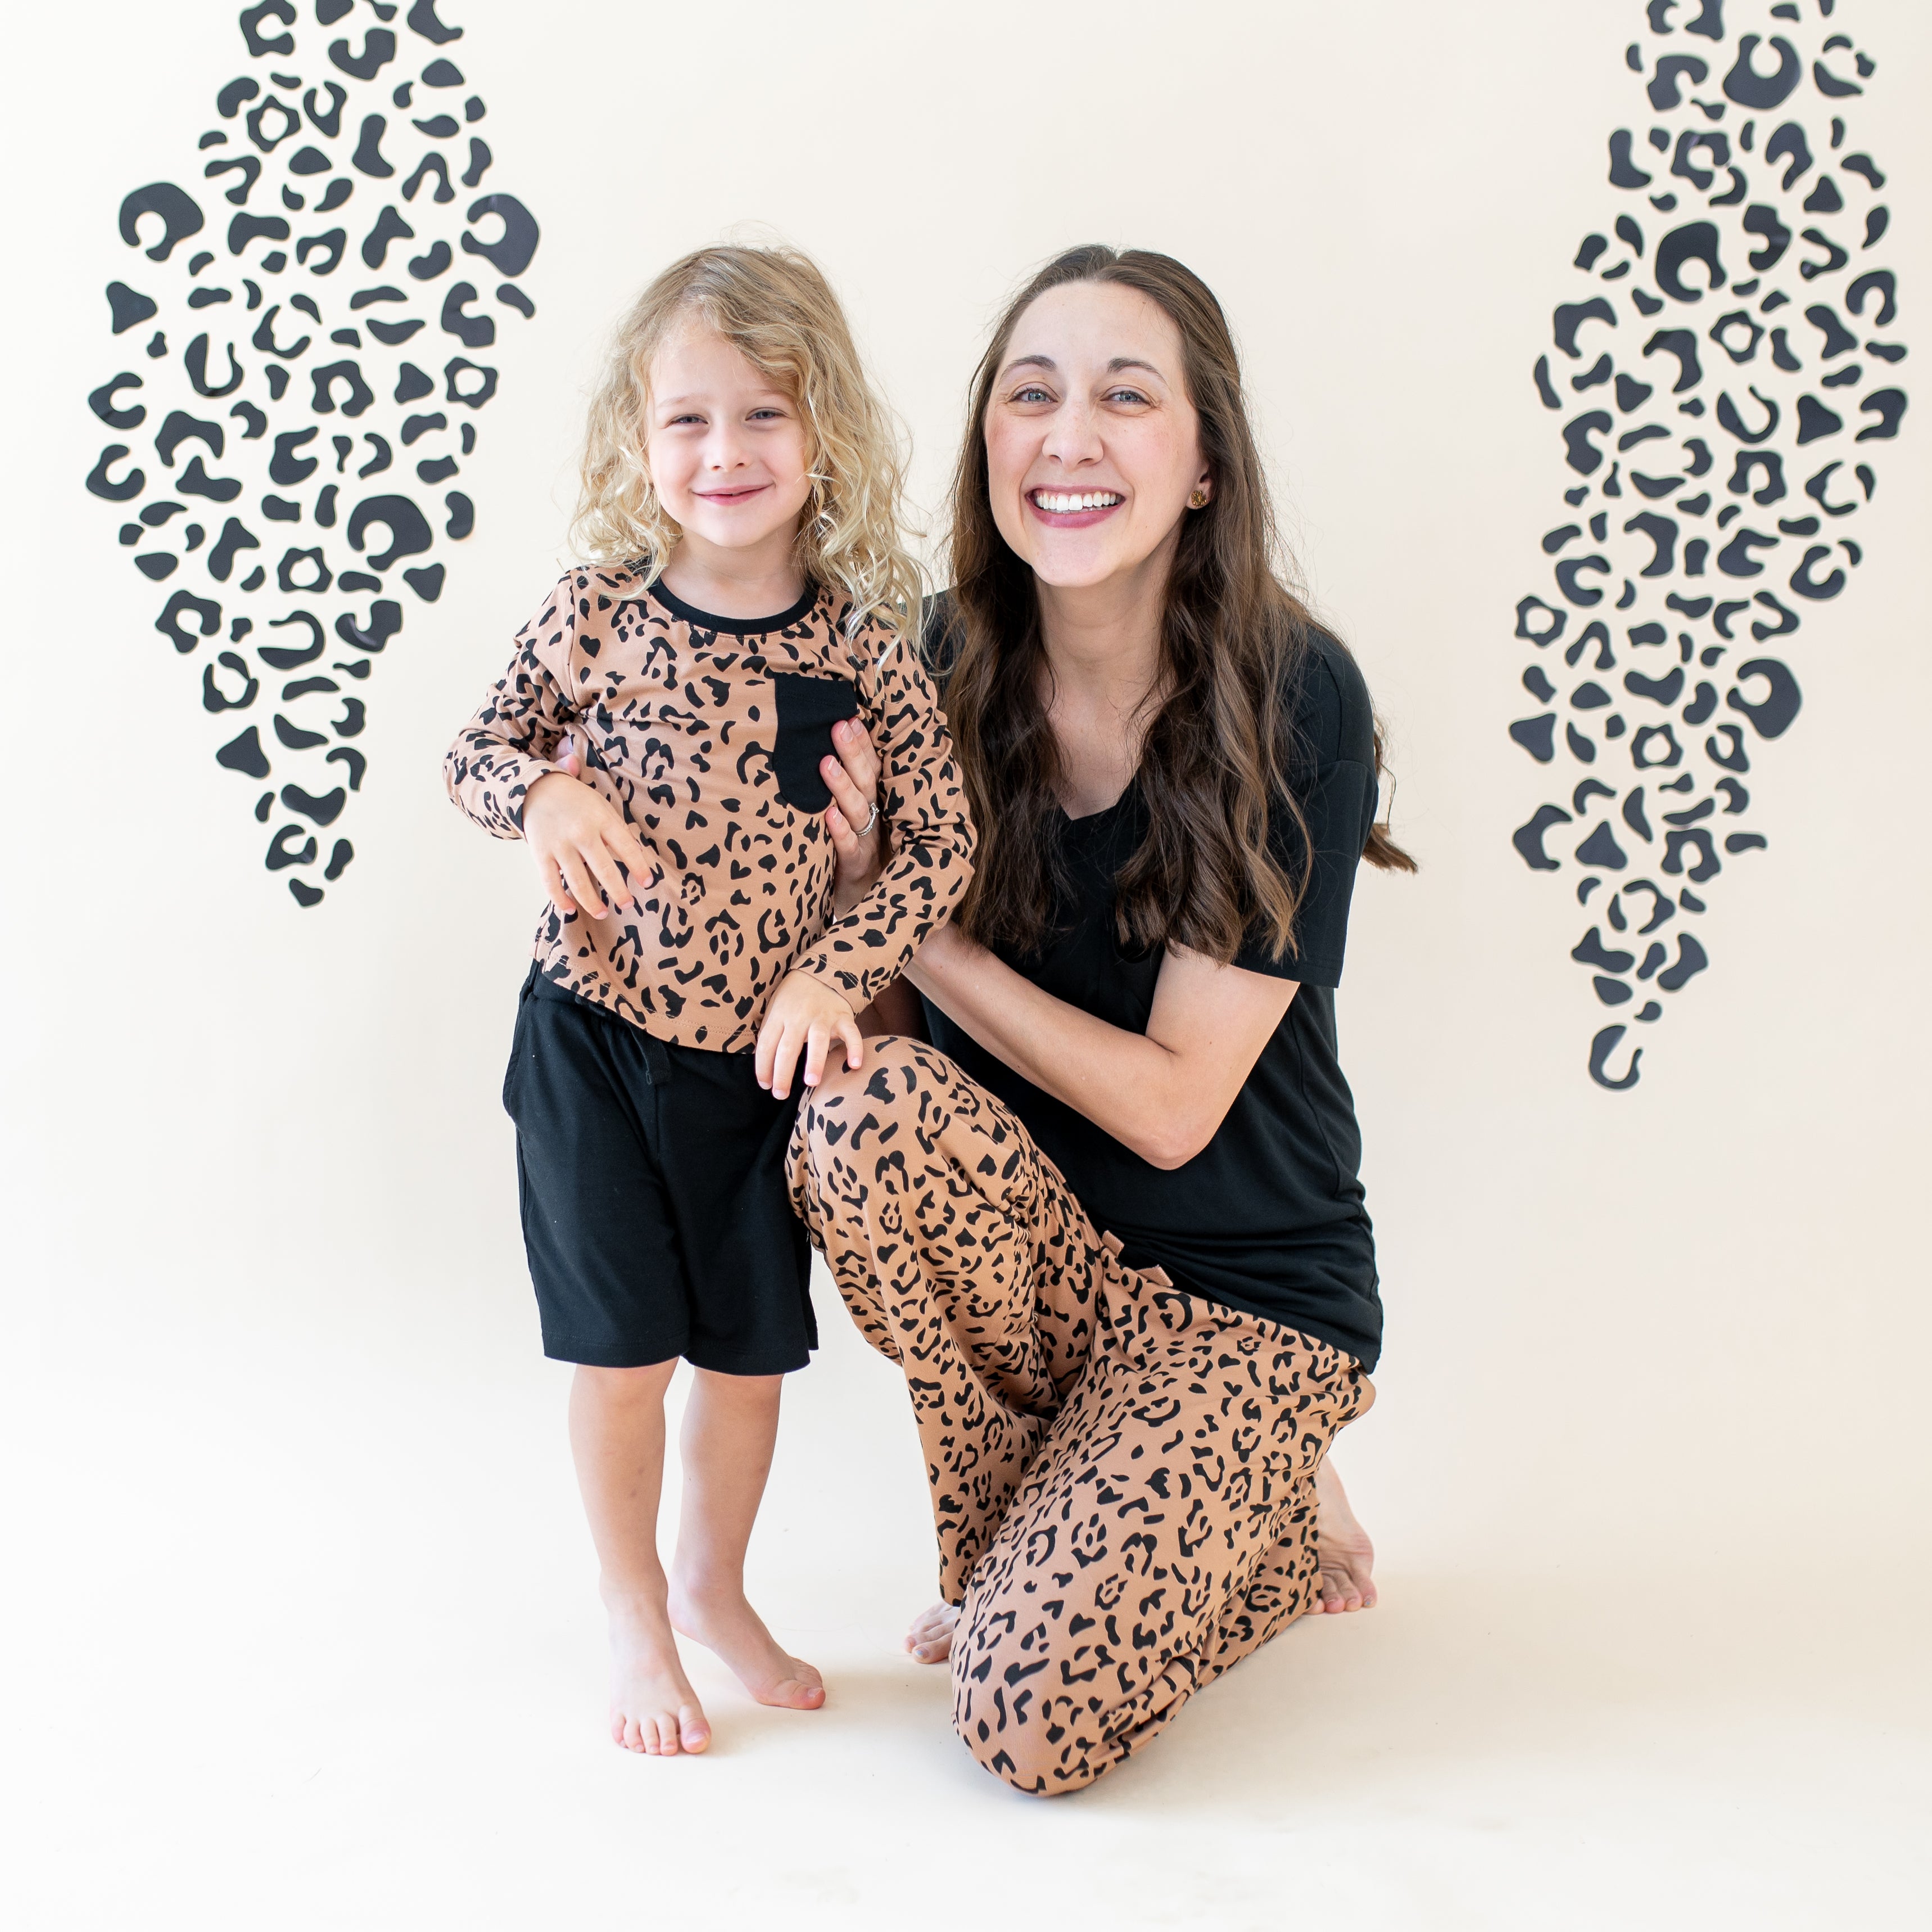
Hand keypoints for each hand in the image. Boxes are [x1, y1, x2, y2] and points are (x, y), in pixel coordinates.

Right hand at [522, 769, 656, 919]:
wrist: (538, 789)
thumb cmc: (578, 803)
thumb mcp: (602, 808)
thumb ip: (618, 832)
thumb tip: (637, 859)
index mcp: (601, 819)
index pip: (626, 847)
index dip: (639, 867)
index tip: (647, 883)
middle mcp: (581, 832)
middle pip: (604, 869)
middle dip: (618, 891)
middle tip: (627, 905)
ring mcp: (559, 845)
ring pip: (578, 881)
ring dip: (591, 902)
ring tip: (602, 913)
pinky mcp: (540, 854)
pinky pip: (550, 883)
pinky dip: (560, 899)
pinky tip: (570, 909)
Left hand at [755, 970, 862, 1100]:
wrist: (821, 971)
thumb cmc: (793, 997)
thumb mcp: (775, 1008)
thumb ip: (771, 1033)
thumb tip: (762, 1064)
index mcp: (779, 1015)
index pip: (766, 1045)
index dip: (763, 1067)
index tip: (765, 1085)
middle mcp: (799, 1017)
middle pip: (788, 1047)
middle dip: (783, 1073)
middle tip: (781, 1095)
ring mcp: (823, 1016)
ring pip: (818, 1040)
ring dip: (814, 1061)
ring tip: (811, 1082)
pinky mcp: (843, 1016)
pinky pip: (851, 1033)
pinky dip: (855, 1048)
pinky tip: (854, 1065)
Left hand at [822, 717, 885, 915]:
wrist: (869, 913)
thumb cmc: (853, 861)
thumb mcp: (854, 825)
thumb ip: (847, 794)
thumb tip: (826, 751)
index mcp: (873, 806)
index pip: (870, 768)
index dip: (862, 743)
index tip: (849, 715)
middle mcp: (873, 822)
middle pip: (865, 782)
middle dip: (853, 753)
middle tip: (839, 725)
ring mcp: (865, 845)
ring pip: (857, 811)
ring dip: (841, 786)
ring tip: (825, 763)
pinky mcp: (854, 871)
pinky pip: (847, 848)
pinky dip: (839, 831)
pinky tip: (828, 815)